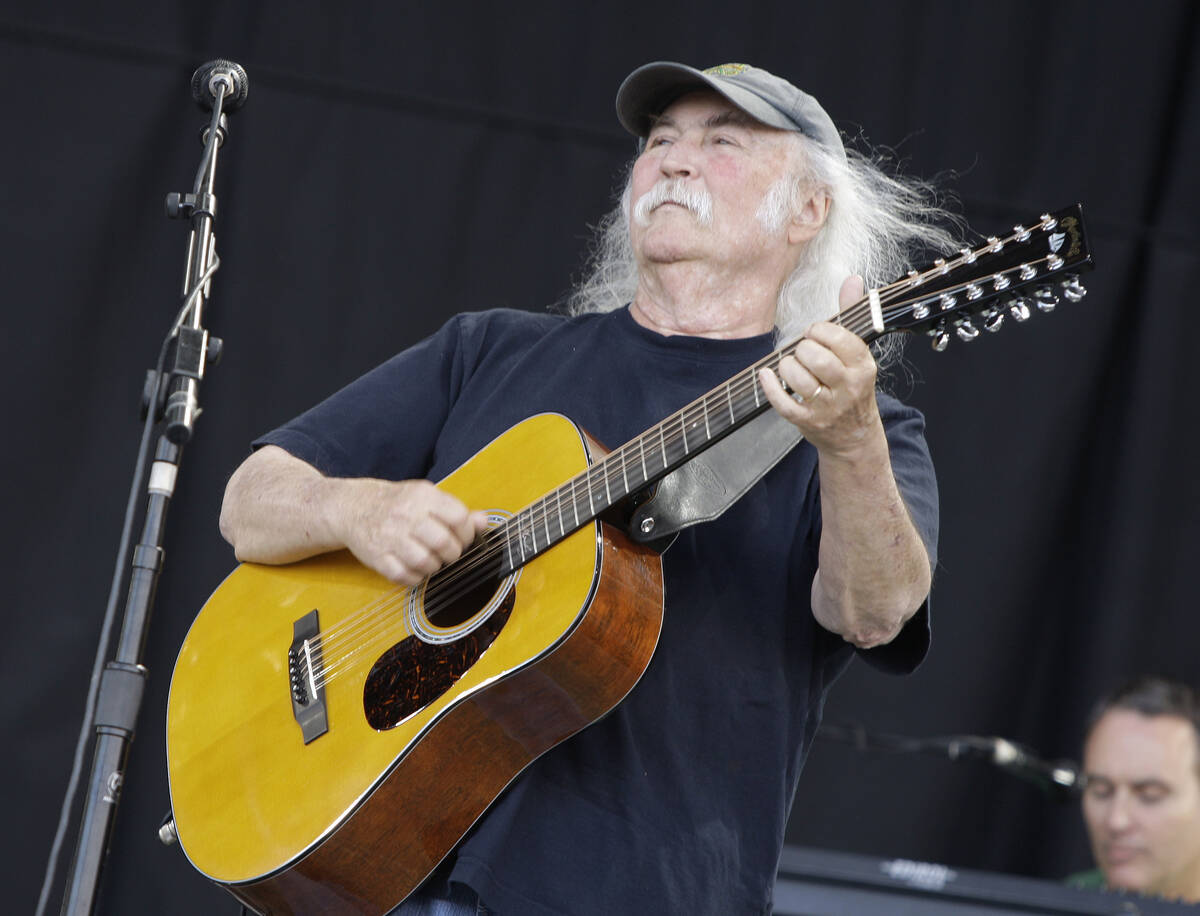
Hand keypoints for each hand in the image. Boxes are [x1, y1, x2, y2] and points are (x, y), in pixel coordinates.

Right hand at [329, 478, 490, 584]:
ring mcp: (390, 537)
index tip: (464, 538)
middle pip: (443, 543)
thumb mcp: (427, 498)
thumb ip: (456, 511)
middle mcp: (406, 515)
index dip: (467, 533)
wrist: (355, 507)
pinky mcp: (377, 557)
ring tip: (432, 560)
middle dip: (453, 554)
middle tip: (449, 553)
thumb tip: (483, 522)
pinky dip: (415, 578)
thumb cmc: (398, 504)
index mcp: (422, 496)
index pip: (458, 518)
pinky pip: (404, 576)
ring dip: (435, 567)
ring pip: (425, 562)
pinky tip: (415, 569)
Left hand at [758, 276, 883, 456]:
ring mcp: (827, 407)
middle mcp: (848, 387)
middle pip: (816, 357)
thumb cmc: (852, 386)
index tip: (814, 333)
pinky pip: (782, 402)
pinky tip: (766, 376)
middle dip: (802, 348)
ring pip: (799, 378)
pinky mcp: (807, 421)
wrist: (854, 437)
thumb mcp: (858, 353)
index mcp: (863, 365)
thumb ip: (851, 315)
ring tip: (790, 365)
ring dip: (787, 366)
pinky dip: (769, 386)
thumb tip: (852, 279)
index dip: (820, 330)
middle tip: (803, 351)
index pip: (839, 339)